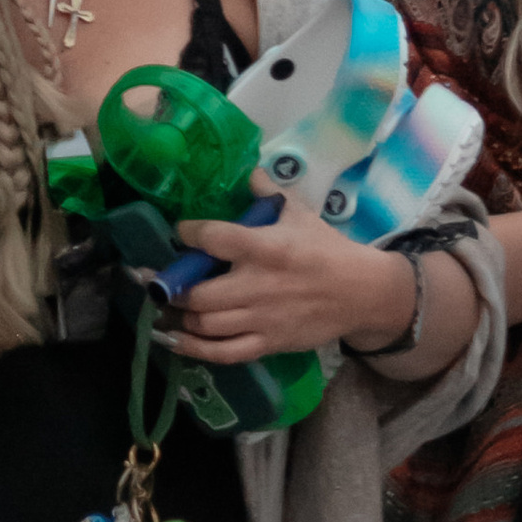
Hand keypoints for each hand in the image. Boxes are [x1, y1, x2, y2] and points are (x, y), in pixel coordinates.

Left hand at [169, 205, 421, 363]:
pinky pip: (223, 353)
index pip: (214, 239)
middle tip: (158, 280)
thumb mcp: (299, 214)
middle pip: (198, 293)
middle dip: (171, 288)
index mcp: (266, 248)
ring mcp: (262, 318)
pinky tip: (174, 339)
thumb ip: (267, 193)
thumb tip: (245, 169)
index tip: (180, 230)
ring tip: (166, 307)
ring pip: (205, 324)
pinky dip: (194, 349)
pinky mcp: (267, 343)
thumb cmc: (326, 250)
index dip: (189, 233)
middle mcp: (258, 285)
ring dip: (178, 317)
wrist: (362, 293)